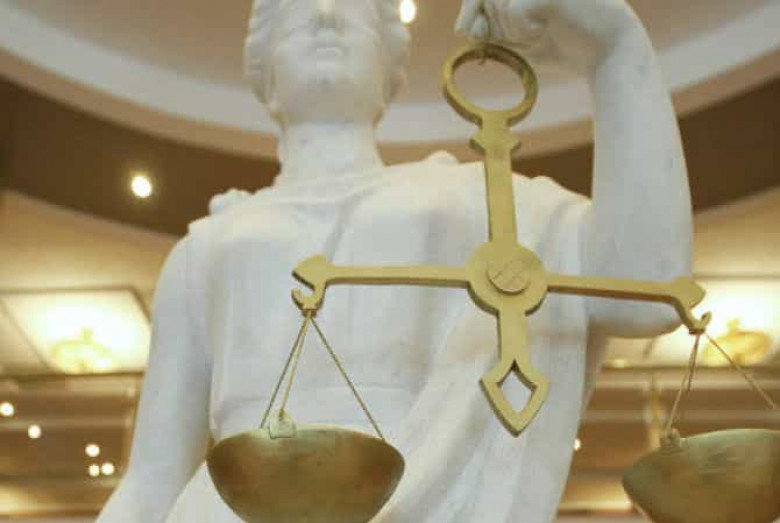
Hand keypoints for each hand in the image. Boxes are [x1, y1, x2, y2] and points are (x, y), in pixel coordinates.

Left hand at [455, 0, 642, 71]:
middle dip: (495, 26)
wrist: (608, 55)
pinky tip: (544, 30)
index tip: (468, 31)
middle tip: (526, 37)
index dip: (470, 8)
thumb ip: (490, 31)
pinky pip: (514, 9)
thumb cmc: (565, 47)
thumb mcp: (518, 42)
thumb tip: (463, 27)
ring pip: (497, 2)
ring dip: (511, 30)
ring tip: (540, 32)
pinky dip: (523, 29)